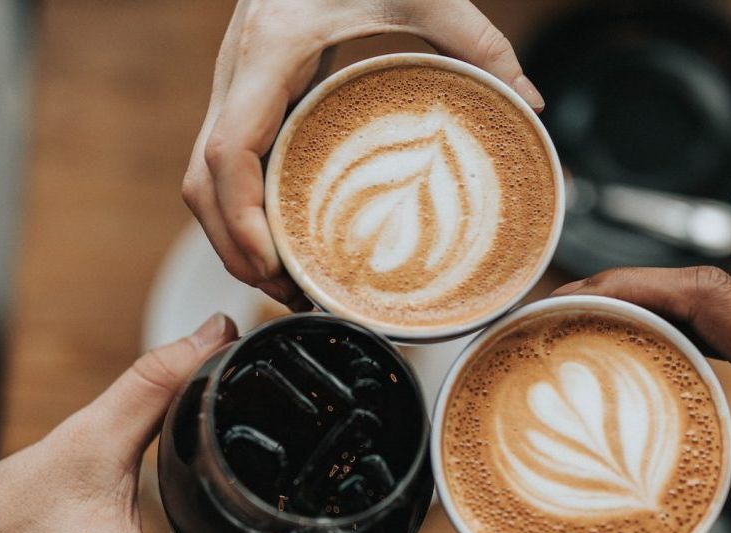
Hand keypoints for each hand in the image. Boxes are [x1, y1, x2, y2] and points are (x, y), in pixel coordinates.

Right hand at [182, 0, 542, 306]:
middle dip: (233, 248)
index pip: (227, 153)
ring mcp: (234, 84)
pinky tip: (281, 235)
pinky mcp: (246, 93)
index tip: (273, 264)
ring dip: (232, 236)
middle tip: (287, 294)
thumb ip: (479, 41)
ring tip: (284, 281)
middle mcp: (237, 73)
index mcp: (269, 52)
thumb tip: (528, 102)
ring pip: (202, 179)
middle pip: (201, 183)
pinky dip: (241, 208)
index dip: (240, 219)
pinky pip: (224, 163)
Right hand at [552, 268, 730, 532]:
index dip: (630, 286)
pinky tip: (637, 367)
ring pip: (717, 308)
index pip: (711, 297)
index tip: (568, 299)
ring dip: (648, 311)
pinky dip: (680, 338)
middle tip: (552, 320)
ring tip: (578, 335)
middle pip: (703, 291)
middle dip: (621, 293)